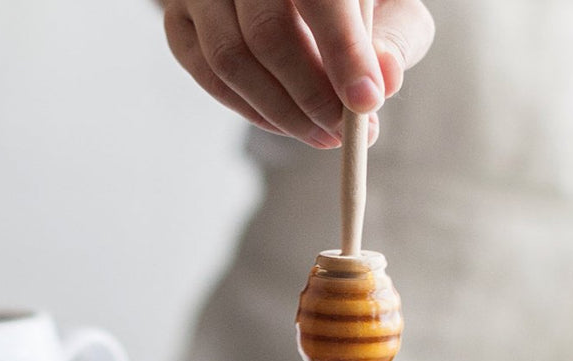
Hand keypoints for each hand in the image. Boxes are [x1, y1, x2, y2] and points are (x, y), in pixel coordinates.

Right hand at [158, 0, 434, 147]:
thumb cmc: (351, 0)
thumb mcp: (389, 5)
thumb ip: (394, 38)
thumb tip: (386, 80)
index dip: (344, 52)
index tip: (366, 104)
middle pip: (268, 33)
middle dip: (312, 98)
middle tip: (344, 134)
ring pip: (230, 60)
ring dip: (281, 114)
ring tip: (323, 135)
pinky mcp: (178, 15)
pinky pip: (207, 74)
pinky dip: (250, 110)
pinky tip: (285, 123)